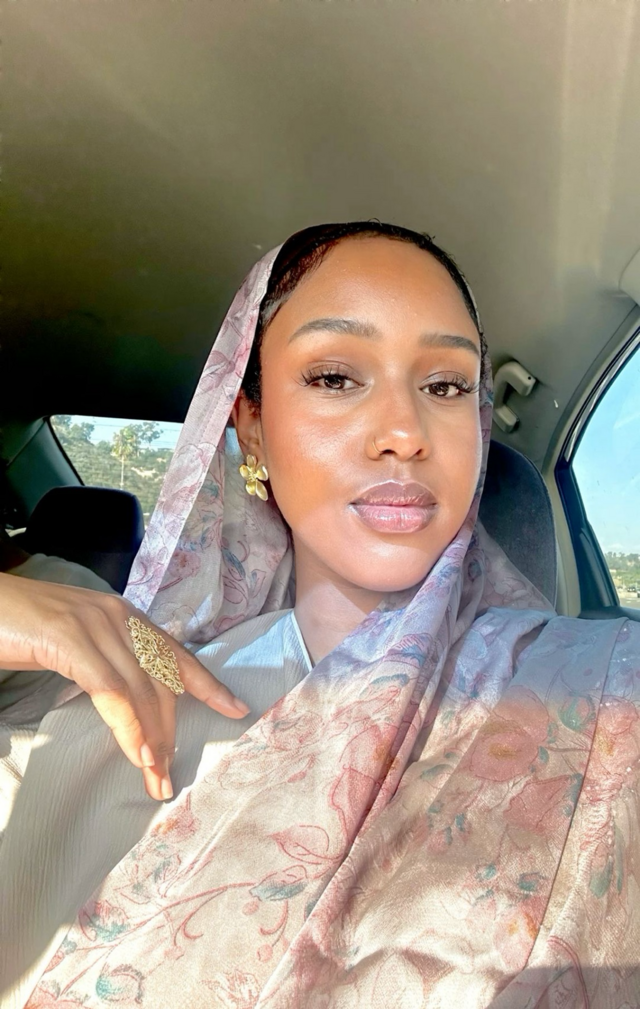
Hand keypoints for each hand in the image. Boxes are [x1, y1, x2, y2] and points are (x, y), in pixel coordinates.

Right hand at [0, 573, 249, 800]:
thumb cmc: (20, 627)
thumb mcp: (75, 643)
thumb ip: (104, 661)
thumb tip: (126, 703)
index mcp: (123, 616)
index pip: (176, 653)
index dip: (208, 683)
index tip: (235, 709)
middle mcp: (118, 617)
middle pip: (163, 680)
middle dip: (171, 732)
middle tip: (168, 777)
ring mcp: (97, 626)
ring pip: (143, 691)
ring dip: (154, 741)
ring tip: (156, 779)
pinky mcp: (72, 640)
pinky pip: (113, 692)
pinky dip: (130, 726)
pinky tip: (139, 754)